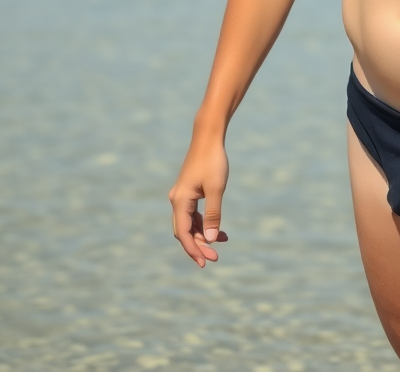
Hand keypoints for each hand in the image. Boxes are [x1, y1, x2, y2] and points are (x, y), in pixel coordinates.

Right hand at [168, 139, 229, 267]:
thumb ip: (213, 214)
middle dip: (199, 246)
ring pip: (189, 223)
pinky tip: (218, 229)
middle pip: (184, 231)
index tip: (205, 263)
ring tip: (222, 242)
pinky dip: (203, 223)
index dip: (193, 250)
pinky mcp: (189, 191)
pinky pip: (193, 214)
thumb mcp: (216, 189)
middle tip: (215, 258)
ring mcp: (182, 196)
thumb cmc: (213, 161)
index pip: (183, 233)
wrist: (208, 137)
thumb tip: (210, 239)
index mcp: (180, 201)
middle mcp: (177, 200)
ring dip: (202, 235)